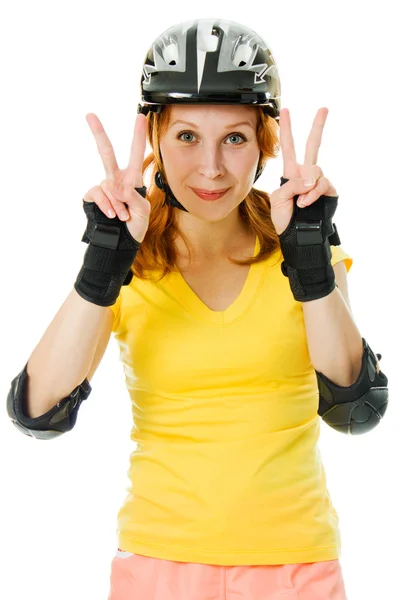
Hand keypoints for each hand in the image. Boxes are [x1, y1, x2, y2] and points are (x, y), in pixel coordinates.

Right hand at [83, 112, 149, 242]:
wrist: (122, 242)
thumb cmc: (135, 225)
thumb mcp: (142, 211)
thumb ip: (133, 196)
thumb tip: (118, 188)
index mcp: (131, 179)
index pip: (135, 154)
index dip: (138, 136)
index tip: (140, 117)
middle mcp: (116, 179)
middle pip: (106, 152)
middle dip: (98, 133)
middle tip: (90, 114)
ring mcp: (103, 187)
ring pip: (109, 186)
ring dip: (118, 204)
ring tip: (122, 216)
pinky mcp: (92, 196)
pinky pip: (99, 195)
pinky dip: (107, 206)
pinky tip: (112, 215)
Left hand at [270, 107, 337, 235]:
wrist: (296, 235)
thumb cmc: (284, 218)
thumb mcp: (279, 198)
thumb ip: (292, 184)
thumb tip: (310, 179)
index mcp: (291, 172)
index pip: (288, 147)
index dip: (286, 129)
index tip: (285, 111)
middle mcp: (306, 173)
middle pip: (313, 145)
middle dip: (318, 126)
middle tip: (323, 108)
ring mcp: (319, 181)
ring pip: (315, 170)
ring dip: (306, 187)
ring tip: (300, 202)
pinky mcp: (329, 190)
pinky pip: (322, 184)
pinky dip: (313, 193)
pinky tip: (306, 202)